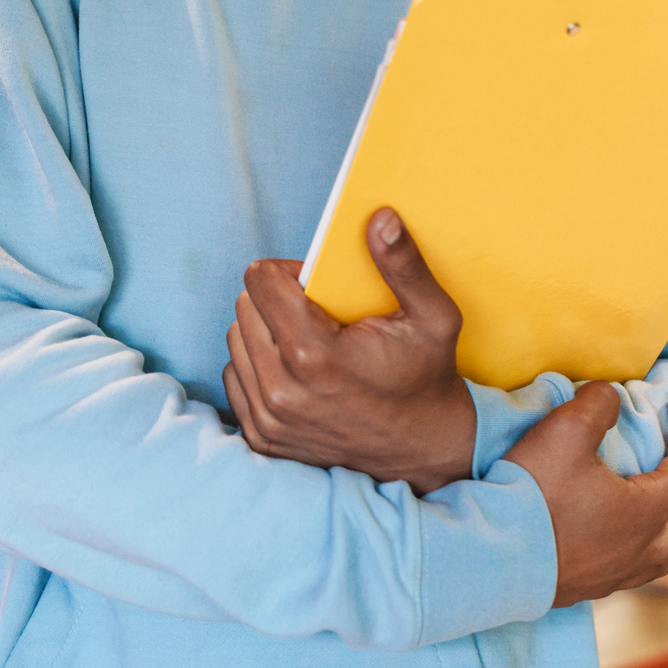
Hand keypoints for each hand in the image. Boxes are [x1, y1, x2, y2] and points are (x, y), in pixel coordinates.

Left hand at [223, 207, 475, 493]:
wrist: (426, 450)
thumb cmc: (428, 377)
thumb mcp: (432, 316)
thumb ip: (403, 265)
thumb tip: (380, 217)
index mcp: (313, 354)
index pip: (260, 282)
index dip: (285, 272)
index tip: (311, 282)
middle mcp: (281, 390)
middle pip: (245, 308)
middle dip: (274, 299)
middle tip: (313, 311)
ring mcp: (268, 420)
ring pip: (236, 341)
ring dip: (263, 331)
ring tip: (304, 338)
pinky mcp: (263, 439)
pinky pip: (234, 378)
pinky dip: (257, 366)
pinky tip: (293, 368)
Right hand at [503, 380, 667, 606]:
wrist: (494, 555)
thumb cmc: (534, 491)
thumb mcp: (566, 429)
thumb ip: (598, 403)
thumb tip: (611, 397)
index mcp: (645, 511)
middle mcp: (639, 549)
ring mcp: (612, 574)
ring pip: (662, 562)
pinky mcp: (583, 588)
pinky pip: (631, 575)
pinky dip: (645, 563)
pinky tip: (628, 561)